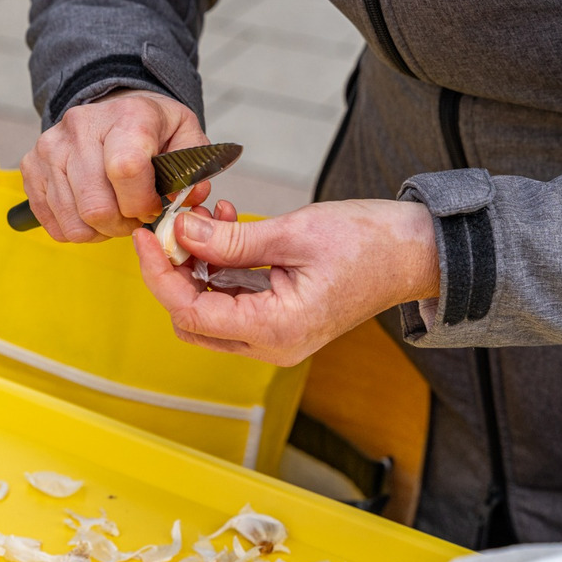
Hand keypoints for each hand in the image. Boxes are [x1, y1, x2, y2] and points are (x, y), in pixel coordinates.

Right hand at [19, 90, 210, 242]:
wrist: (111, 107)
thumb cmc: (150, 127)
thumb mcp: (185, 136)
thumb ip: (194, 168)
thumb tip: (191, 197)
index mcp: (126, 117)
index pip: (126, 170)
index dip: (142, 202)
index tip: (152, 205)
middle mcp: (80, 128)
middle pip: (96, 207)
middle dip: (122, 225)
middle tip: (134, 217)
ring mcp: (50, 148)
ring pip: (74, 222)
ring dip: (99, 230)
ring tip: (114, 213)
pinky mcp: (31, 167)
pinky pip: (53, 224)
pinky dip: (76, 228)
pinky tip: (91, 212)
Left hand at [132, 198, 440, 364]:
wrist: (416, 252)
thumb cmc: (369, 242)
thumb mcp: (293, 233)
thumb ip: (231, 241)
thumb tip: (180, 233)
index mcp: (276, 330)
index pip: (191, 313)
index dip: (159, 274)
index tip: (145, 236)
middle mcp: (271, 344)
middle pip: (191, 318)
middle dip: (173, 272)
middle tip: (171, 226)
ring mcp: (275, 335)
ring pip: (208, 309)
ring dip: (197, 265)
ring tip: (207, 218)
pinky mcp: (279, 319)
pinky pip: (232, 299)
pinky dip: (220, 267)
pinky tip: (226, 228)